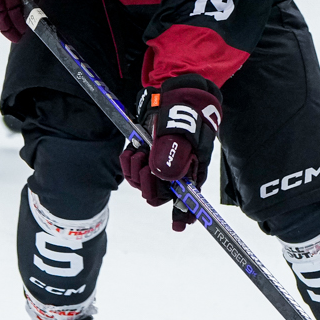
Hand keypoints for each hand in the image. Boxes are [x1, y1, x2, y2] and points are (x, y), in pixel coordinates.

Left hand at [120, 75, 221, 229]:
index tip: (180, 226)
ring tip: (141, 150)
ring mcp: (158, 165)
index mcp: (191, 171)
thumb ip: (174, 151)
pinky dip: (128, 161)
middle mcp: (175, 173)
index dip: (183, 214)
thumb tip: (164, 176)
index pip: (188, 200)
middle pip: (157, 196)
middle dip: (147, 182)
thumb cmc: (186, 110)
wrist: (176, 93)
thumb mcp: (182, 127)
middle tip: (145, 162)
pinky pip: (130, 170)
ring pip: (141, 184)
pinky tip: (134, 149)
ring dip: (135, 168)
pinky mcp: (145, 157)